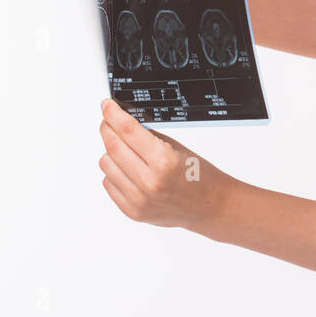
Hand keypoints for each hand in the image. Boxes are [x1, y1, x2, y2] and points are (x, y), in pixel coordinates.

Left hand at [98, 98, 237, 230]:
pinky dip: (115, 172)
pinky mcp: (132, 210)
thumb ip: (148, 137)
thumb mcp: (177, 148)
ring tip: (126, 151)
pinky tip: (129, 169)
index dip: (113, 114)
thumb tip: (122, 123)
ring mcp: (138, 199)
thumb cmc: (199, 175)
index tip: (107, 106)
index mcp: (164, 161)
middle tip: (108, 121)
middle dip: (107, 129)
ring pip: (106, 164)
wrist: (210, 206)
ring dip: (111, 152)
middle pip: (112, 146)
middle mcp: (148, 181)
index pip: (128, 130)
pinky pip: (109, 182)